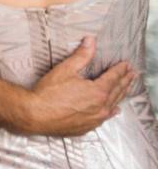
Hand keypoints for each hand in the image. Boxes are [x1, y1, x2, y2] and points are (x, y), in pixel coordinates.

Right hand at [15, 36, 137, 136]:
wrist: (35, 115)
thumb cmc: (48, 93)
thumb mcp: (65, 70)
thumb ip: (81, 56)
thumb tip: (90, 41)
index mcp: (98, 91)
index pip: (114, 77)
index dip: (120, 69)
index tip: (126, 64)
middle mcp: (101, 107)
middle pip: (117, 91)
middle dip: (125, 81)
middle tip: (132, 74)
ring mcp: (95, 119)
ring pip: (113, 105)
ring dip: (121, 95)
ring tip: (126, 88)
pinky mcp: (87, 127)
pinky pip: (105, 118)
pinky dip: (112, 111)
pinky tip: (114, 110)